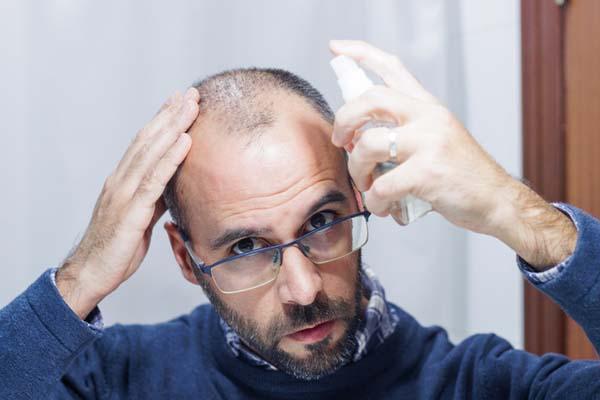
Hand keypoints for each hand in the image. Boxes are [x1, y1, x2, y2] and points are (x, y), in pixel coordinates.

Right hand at [56, 88, 198, 317]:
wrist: (91, 273)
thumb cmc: (116, 247)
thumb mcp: (140, 217)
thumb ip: (153, 197)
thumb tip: (172, 185)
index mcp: (122, 180)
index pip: (144, 143)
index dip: (162, 120)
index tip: (179, 101)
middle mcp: (120, 180)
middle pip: (148, 140)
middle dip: (171, 114)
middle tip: (190, 93)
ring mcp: (123, 194)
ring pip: (151, 152)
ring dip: (173, 127)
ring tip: (191, 106)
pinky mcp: (130, 212)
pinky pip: (154, 180)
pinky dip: (170, 159)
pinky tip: (185, 142)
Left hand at [329, 39, 575, 268]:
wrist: (496, 201)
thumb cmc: (461, 175)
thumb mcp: (437, 138)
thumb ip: (404, 131)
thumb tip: (356, 138)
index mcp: (428, 107)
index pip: (392, 67)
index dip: (361, 54)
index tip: (336, 48)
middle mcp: (429, 117)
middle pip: (371, 99)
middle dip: (343, 120)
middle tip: (340, 141)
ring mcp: (429, 143)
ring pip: (368, 145)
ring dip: (357, 170)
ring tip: (366, 185)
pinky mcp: (428, 173)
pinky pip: (381, 187)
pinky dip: (375, 202)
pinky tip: (383, 207)